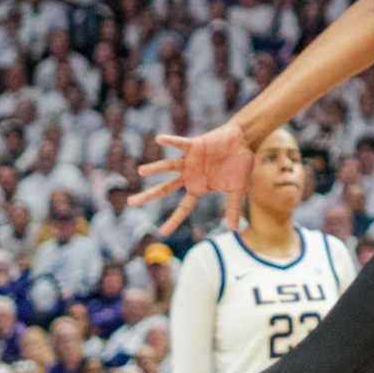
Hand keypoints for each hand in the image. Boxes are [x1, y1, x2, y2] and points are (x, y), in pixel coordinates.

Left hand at [133, 121, 255, 233]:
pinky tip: (158, 139)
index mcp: (199, 187)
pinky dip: (170, 141)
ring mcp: (189, 161)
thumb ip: (233, 207)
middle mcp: (189, 175)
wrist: (244, 141)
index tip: (162, 233)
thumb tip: (234, 229)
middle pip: (165, 189)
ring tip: (141, 171)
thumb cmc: (240, 165)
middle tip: (130, 203)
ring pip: (168, 166)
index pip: (183, 208)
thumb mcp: (238, 189)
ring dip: (155, 168)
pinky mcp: (194, 146)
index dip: (173, 220)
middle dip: (148, 196)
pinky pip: (179, 143)